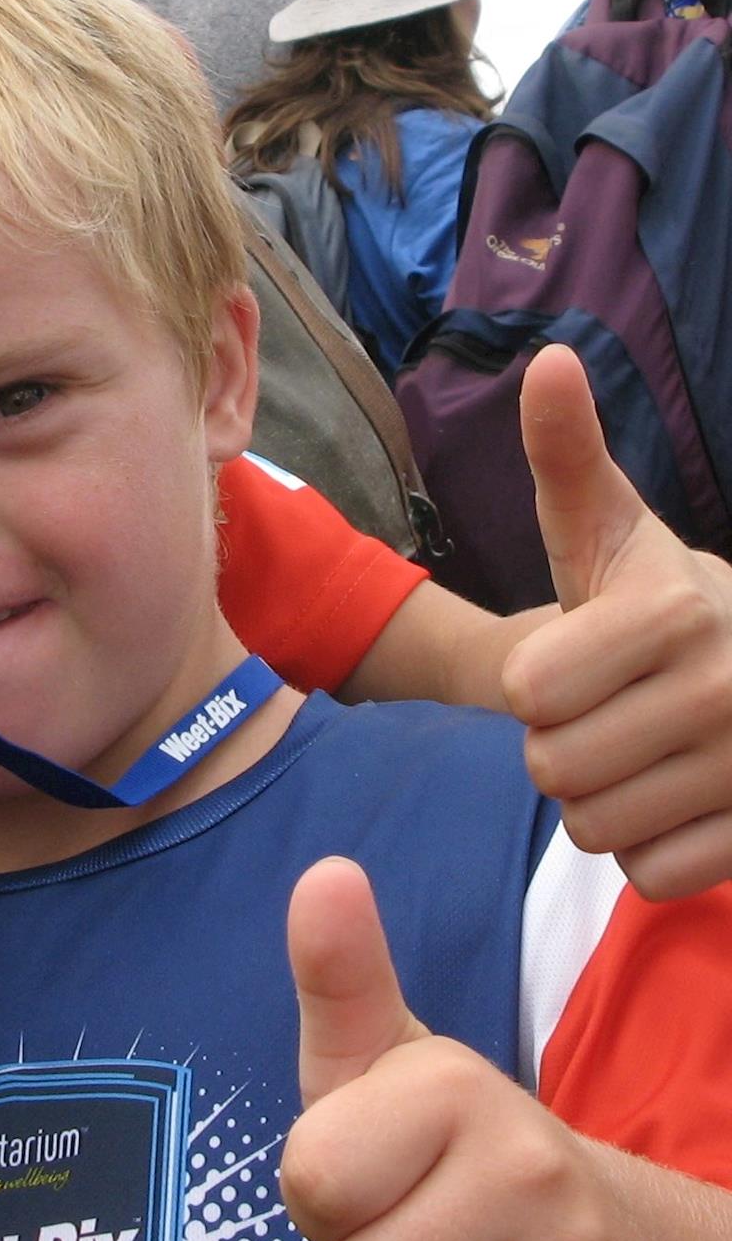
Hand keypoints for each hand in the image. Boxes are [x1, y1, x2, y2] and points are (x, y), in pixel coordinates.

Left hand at [279, 857, 653, 1240]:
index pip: (312, 1187)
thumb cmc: (433, 1134)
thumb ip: (338, 976)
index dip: (320, 1195)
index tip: (363, 1169)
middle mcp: (531, 1167)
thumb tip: (323, 874)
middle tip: (409, 1231)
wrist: (576, 1213)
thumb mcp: (373, 1055)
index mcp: (454, 1087)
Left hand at [503, 345, 731, 898]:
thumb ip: (567, 461)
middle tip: (611, 714)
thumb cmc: (658, 606)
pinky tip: (678, 800)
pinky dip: (649, 850)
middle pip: (554, 769)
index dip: (535, 687)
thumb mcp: (608, 534)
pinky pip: (650, 876)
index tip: (580, 662)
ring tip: (643, 753)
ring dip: (602, 803)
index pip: (528, 692)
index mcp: (675, 609)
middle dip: (562, 748)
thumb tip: (546, 363)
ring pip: (597, 830)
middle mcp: (730, 686)